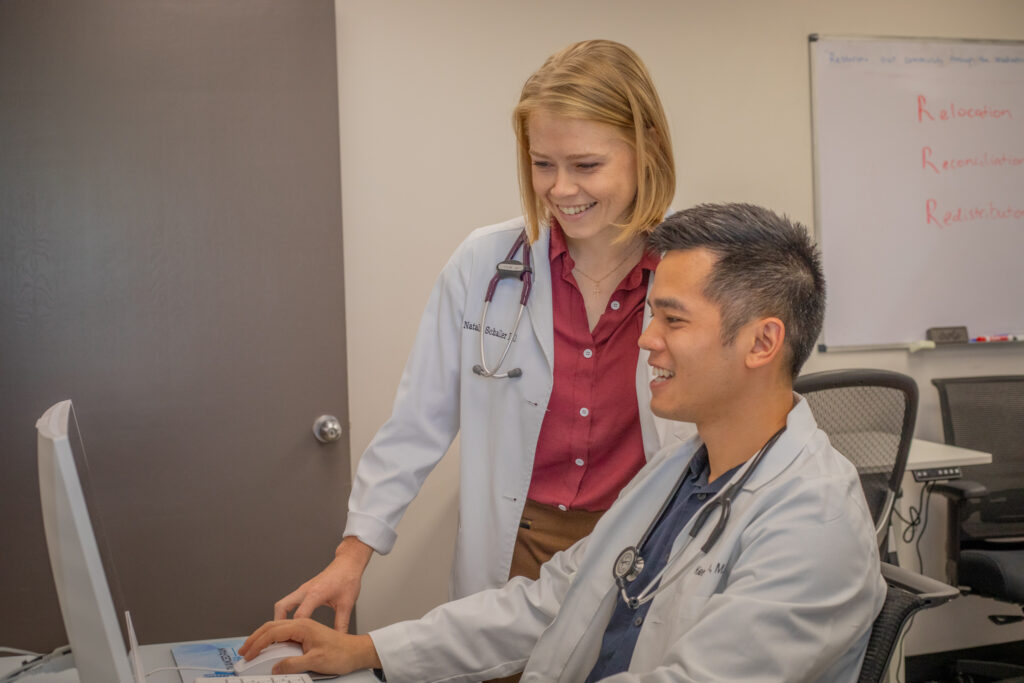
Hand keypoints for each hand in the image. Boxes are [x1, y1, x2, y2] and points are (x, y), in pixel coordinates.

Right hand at [239, 618, 380, 675]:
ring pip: (277, 624)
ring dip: (263, 634)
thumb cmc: (343, 652)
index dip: (258, 644)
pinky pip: (285, 628)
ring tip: (254, 646)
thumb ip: (294, 664)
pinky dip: (273, 635)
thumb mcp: (317, 661)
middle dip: (255, 637)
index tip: (249, 655)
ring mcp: (305, 622)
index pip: (273, 632)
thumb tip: (276, 668)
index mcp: (303, 624)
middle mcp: (303, 620)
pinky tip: (272, 644)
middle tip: (244, 651)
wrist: (359, 648)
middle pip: (272, 624)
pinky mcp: (308, 627)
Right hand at [274, 537, 373, 631]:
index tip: (294, 643)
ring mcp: (303, 589)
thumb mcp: (347, 604)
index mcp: (316, 594)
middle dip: (277, 623)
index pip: (299, 615)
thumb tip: (339, 638)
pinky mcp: (304, 589)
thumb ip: (342, 624)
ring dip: (279, 617)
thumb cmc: (348, 579)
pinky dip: (286, 612)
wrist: (348, 564)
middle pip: (281, 607)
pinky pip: (289, 601)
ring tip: (283, 633)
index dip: (295, 630)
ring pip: (282, 603)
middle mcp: (306, 590)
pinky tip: (291, 622)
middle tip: (278, 637)